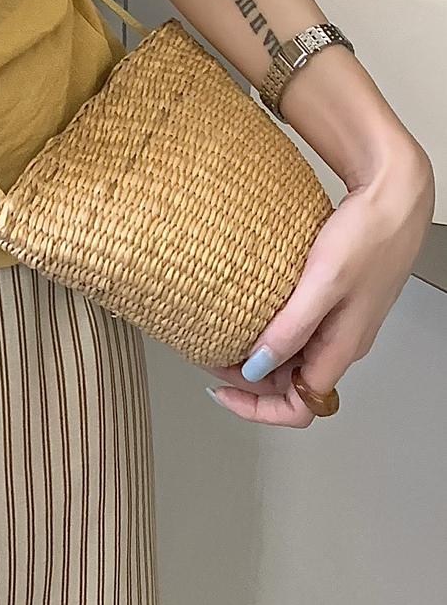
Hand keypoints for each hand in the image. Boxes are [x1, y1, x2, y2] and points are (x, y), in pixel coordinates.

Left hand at [206, 137, 433, 426]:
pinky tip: (250, 309)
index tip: (221, 389)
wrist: (395, 197)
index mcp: (341, 348)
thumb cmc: (368, 236)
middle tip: (209, 353)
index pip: (299, 407)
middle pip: (290, 384)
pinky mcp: (334, 298)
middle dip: (247, 378)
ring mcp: (339, 320)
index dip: (257, 407)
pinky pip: (299, 328)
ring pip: (293, 356)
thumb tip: (257, 367)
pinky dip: (271, 328)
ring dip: (258, 353)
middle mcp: (341, 341)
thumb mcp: (323, 283)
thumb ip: (292, 328)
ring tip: (222, 333)